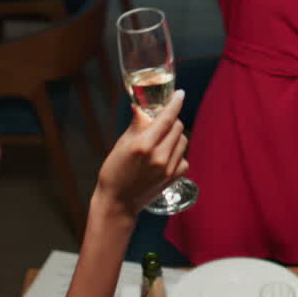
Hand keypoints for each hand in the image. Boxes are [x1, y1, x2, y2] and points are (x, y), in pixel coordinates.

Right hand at [95, 90, 188, 219]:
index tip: (180, 94)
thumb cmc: (114, 172)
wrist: (118, 202)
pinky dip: (177, 153)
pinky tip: (165, 156)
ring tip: (161, 141)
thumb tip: (141, 108)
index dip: (175, 103)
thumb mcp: (121, 145)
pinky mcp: (173, 178)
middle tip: (161, 122)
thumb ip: (136, 126)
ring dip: (175, 136)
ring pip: (183, 141)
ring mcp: (168, 169)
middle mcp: (159, 156)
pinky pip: (183, 157)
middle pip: (177, 127)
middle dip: (171, 121)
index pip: (166, 118)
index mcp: (143, 145)